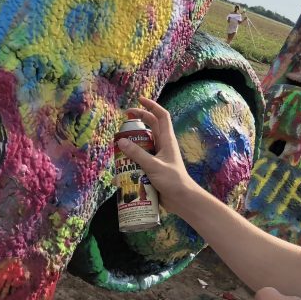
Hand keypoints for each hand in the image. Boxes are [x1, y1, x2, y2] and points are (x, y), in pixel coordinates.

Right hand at [116, 97, 201, 212]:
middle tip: (124, 117)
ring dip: (133, 140)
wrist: (181, 199)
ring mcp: (159, 156)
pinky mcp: (154, 167)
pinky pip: (142, 158)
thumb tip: (121, 140)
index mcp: (167, 140)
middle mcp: (163, 145)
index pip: (162, 116)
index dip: (152, 106)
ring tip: (119, 142)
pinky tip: (121, 166)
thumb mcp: (153, 166)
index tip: (139, 100)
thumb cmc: (172, 181)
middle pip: (151, 126)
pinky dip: (132, 158)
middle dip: (139, 119)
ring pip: (145, 142)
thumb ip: (137, 154)